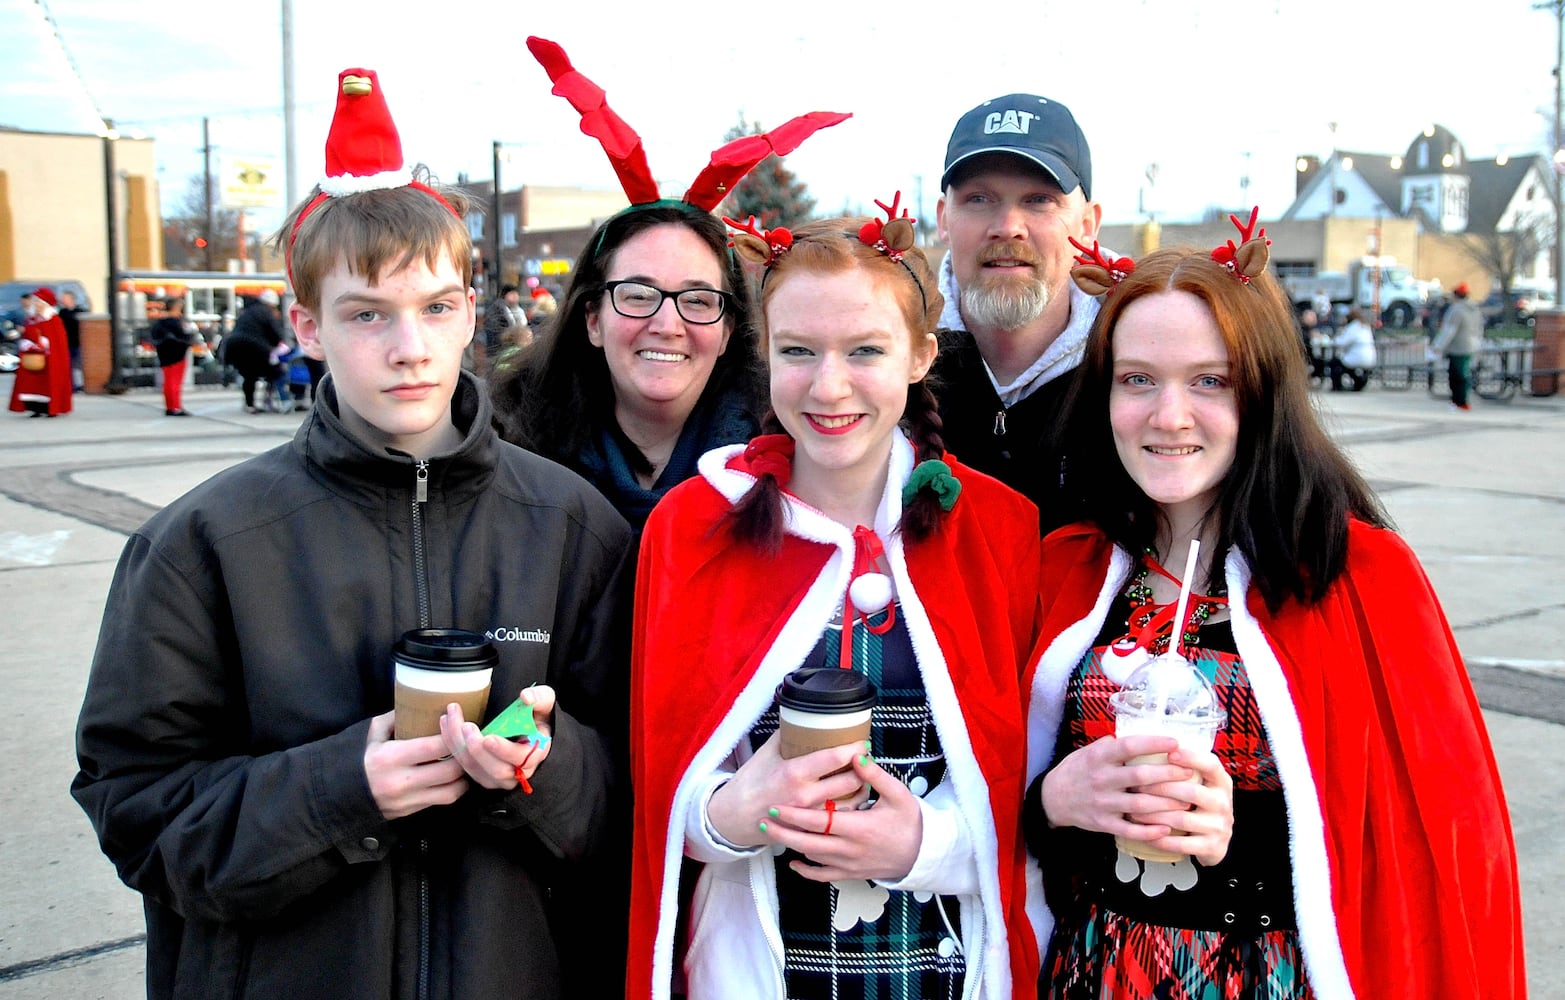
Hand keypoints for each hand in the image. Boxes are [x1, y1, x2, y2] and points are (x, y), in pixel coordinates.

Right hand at [363, 711, 468, 819]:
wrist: (341, 796)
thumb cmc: (361, 760)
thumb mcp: (374, 734)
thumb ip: (395, 717)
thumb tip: (420, 701)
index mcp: (391, 757)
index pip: (435, 746)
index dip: (452, 734)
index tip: (457, 723)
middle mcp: (401, 781)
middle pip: (450, 770)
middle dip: (464, 755)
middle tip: (468, 743)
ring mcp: (407, 800)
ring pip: (452, 790)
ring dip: (464, 775)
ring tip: (465, 761)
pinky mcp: (411, 812)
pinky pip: (443, 801)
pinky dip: (455, 788)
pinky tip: (455, 777)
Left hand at [438, 686, 555, 790]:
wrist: (528, 729)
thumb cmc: (536, 716)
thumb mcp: (545, 702)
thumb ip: (540, 697)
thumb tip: (525, 697)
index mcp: (535, 754)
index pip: (520, 760)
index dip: (503, 751)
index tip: (488, 738)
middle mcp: (517, 772)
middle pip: (495, 771)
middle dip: (477, 750)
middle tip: (466, 726)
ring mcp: (498, 777)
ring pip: (475, 770)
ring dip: (459, 746)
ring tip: (450, 719)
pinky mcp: (481, 774)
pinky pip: (464, 766)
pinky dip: (452, 745)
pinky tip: (446, 723)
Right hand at [706, 734, 868, 848]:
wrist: (732, 817)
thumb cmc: (748, 783)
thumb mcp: (765, 753)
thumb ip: (786, 736)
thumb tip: (802, 718)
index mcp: (795, 773)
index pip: (835, 757)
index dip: (855, 747)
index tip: (862, 742)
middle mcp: (806, 796)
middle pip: (851, 781)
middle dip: (863, 768)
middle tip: (865, 759)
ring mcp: (809, 817)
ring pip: (851, 803)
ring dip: (860, 789)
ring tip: (861, 778)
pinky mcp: (810, 831)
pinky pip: (839, 820)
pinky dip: (848, 809)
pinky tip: (848, 799)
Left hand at [763, 753, 922, 883]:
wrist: (923, 853)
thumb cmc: (910, 821)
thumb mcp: (897, 794)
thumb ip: (875, 775)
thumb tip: (856, 755)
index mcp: (859, 827)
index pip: (820, 821)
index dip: (795, 815)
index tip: (776, 806)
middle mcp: (850, 848)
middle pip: (808, 842)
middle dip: (783, 832)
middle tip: (763, 820)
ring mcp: (849, 864)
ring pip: (812, 858)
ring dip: (791, 846)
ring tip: (772, 834)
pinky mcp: (851, 874)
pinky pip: (823, 876)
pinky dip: (806, 871)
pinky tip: (793, 863)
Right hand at [1039, 734, 1194, 845]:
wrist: (1052, 798)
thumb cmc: (1076, 770)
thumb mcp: (1089, 751)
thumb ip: (1112, 745)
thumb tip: (1140, 734)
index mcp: (1098, 757)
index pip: (1129, 746)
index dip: (1154, 744)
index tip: (1175, 742)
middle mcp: (1101, 779)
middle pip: (1140, 776)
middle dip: (1168, 774)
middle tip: (1189, 771)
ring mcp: (1102, 803)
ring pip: (1140, 804)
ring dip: (1167, 803)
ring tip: (1187, 800)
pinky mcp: (1103, 823)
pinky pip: (1130, 829)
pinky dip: (1149, 831)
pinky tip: (1166, 829)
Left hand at [1130, 745, 1233, 866]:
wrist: (1215, 840)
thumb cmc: (1198, 803)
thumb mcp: (1200, 782)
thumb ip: (1181, 766)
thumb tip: (1144, 740)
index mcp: (1221, 781)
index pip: (1211, 765)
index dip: (1192, 758)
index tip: (1170, 753)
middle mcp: (1223, 802)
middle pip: (1190, 792)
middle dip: (1159, 788)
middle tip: (1135, 785)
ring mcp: (1219, 826)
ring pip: (1181, 818)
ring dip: (1153, 814)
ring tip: (1132, 810)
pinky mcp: (1211, 847)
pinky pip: (1181, 844)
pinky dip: (1160, 838)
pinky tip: (1144, 833)